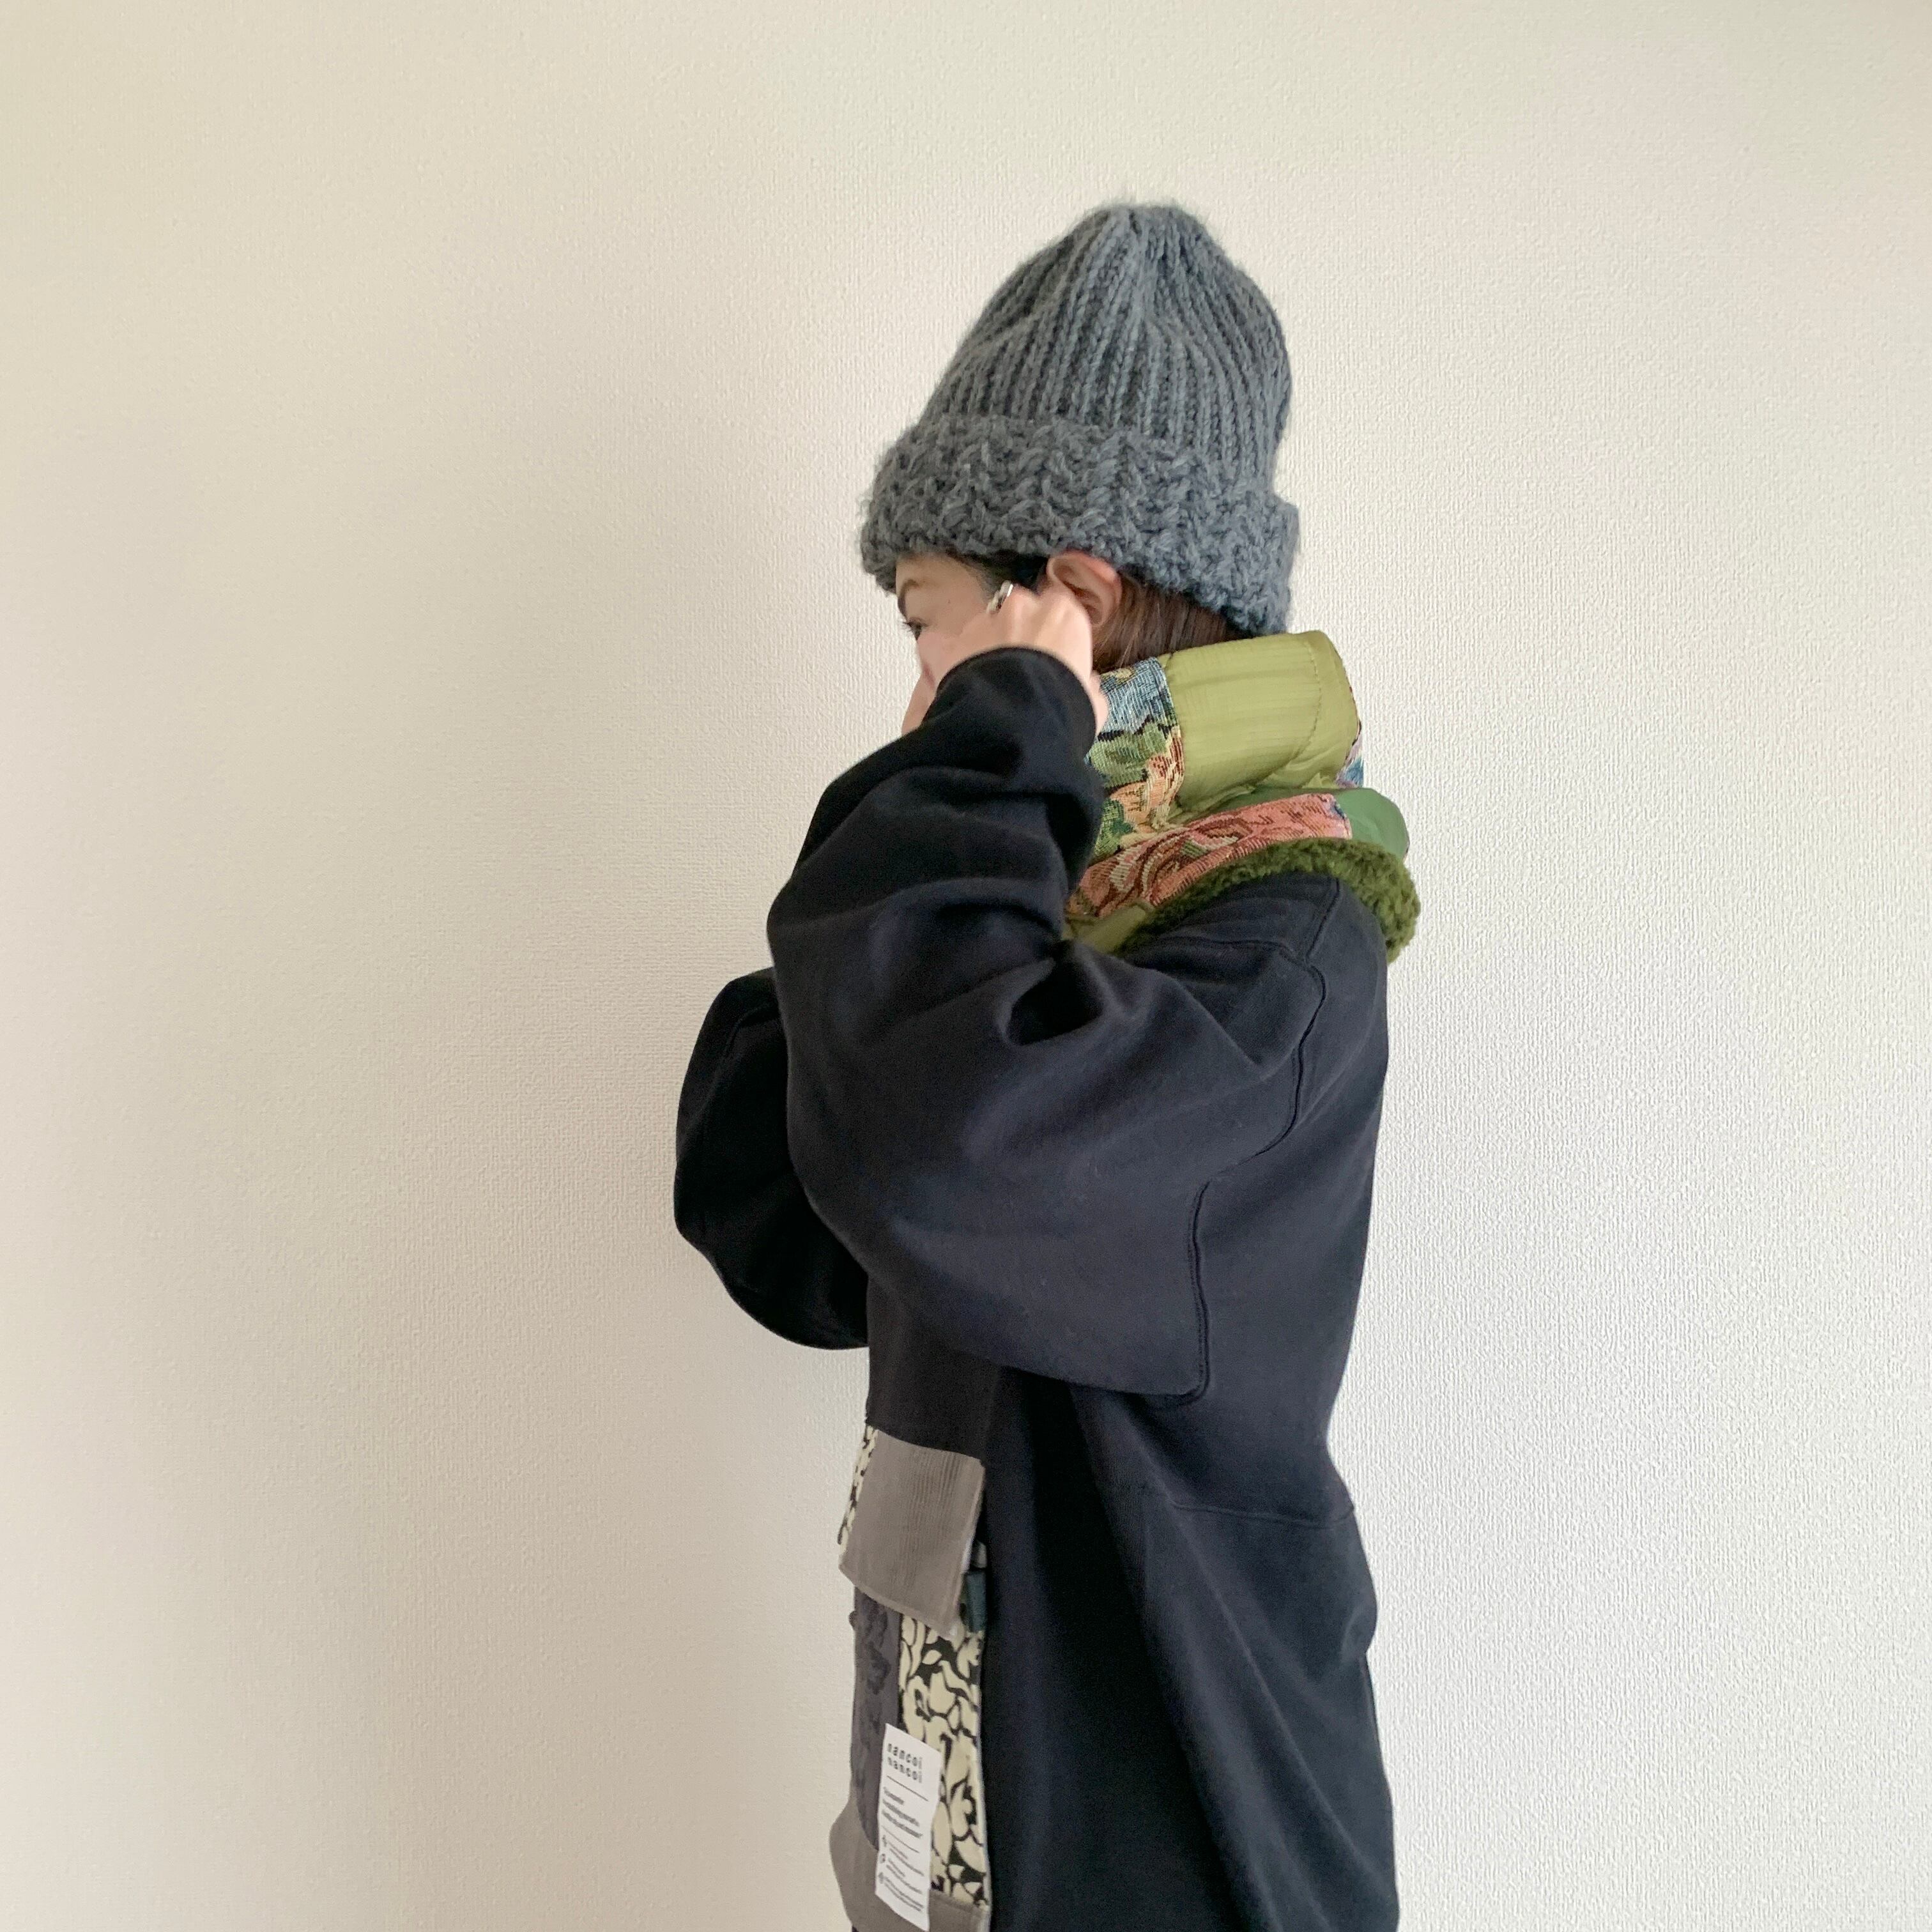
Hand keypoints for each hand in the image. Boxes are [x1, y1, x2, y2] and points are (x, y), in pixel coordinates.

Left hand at [899, 582, 1108, 739]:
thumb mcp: (1091, 703)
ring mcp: (983, 621)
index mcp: (1063, 615)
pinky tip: (947, 672)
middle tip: (1022, 666)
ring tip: (987, 679)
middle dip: (1020, 631)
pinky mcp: (951, 642)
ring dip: (986, 644)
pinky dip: (944, 654)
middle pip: (1021, 610)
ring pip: (984, 625)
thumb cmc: (1064, 711)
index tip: (1055, 654)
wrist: (1015, 726)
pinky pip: (941, 642)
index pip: (1061, 609)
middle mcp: (1022, 606)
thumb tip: (1087, 682)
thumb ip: (1088, 684)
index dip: (1055, 632)